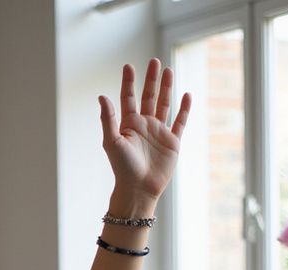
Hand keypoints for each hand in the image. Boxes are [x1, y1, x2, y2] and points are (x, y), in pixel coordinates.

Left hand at [99, 59, 190, 213]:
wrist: (139, 189)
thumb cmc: (122, 168)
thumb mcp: (112, 142)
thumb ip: (108, 119)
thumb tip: (101, 96)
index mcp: (128, 125)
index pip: (128, 98)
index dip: (128, 82)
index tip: (128, 66)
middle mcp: (144, 126)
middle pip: (148, 97)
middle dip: (151, 79)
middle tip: (154, 62)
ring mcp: (159, 133)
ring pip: (164, 105)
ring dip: (166, 88)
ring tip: (169, 70)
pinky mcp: (172, 142)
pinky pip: (180, 122)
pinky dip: (184, 109)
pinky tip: (186, 94)